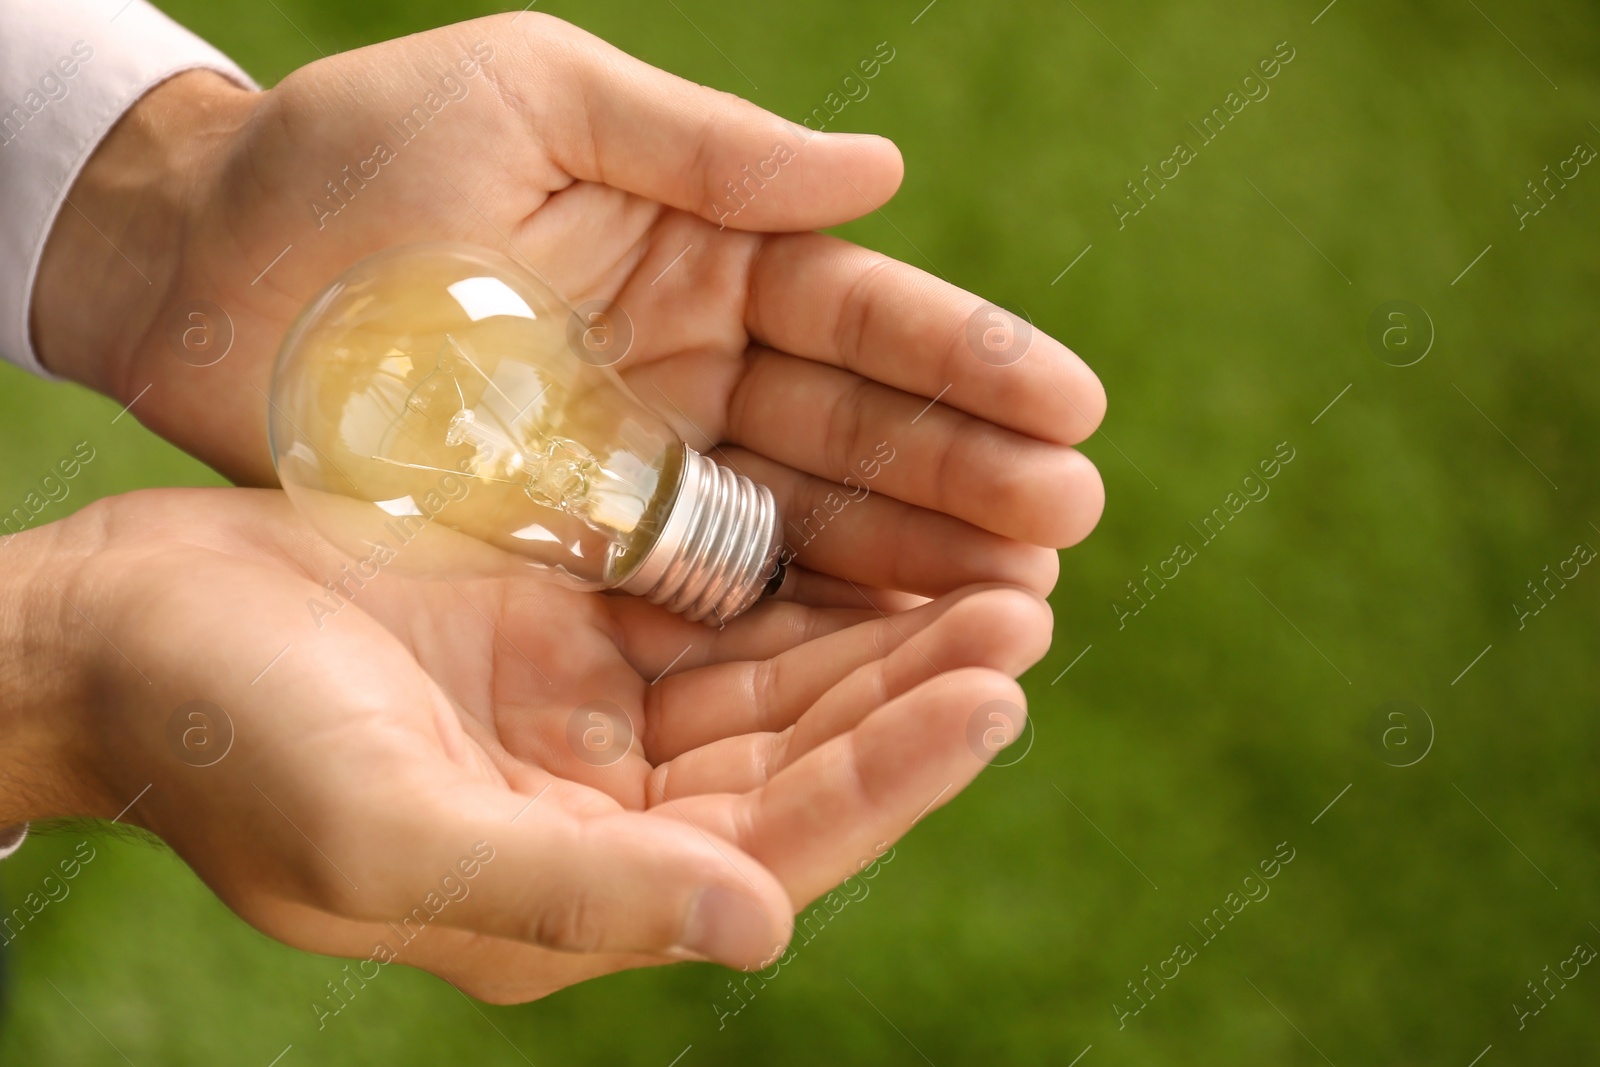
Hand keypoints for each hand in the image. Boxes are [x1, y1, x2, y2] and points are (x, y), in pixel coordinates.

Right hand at [1, 489, 1049, 1000]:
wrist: (129, 631)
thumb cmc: (231, 744)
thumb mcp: (386, 835)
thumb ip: (574, 894)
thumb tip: (764, 929)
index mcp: (580, 890)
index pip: (778, 842)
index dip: (892, 768)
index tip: (998, 687)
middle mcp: (611, 816)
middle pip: (803, 756)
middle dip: (916, 685)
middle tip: (1027, 600)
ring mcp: (598, 720)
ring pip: (780, 679)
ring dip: (882, 623)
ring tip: (996, 557)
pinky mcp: (577, 628)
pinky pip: (721, 604)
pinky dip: (802, 571)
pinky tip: (875, 521)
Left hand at [32, 12, 1104, 602]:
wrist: (199, 276)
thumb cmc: (353, 160)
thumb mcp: (534, 100)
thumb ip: (708, 147)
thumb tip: (883, 174)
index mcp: (702, 250)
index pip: (861, 314)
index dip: (967, 363)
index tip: (1071, 409)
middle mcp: (697, 366)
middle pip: (857, 434)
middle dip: (965, 478)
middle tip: (1067, 528)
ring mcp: (649, 467)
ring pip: (806, 524)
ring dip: (910, 565)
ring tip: (1017, 602)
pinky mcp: (584, 551)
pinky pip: (713, 592)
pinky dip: (798, 624)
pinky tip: (883, 656)